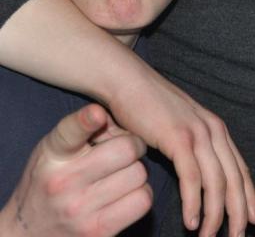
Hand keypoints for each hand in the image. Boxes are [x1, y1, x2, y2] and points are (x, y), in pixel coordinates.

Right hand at [0, 104, 151, 236]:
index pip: (70, 132)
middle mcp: (64, 182)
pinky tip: (127, 193)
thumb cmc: (51, 179)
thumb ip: (85, 129)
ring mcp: (80, 210)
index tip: (96, 114)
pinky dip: (142, 193)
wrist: (28, 233)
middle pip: (126, 149)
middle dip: (134, 145)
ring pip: (139, 174)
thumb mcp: (56, 150)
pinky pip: (142, 200)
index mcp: (53, 155)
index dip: (86, 120)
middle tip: (127, 150)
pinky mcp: (98, 232)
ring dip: (137, 171)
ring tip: (123, 173)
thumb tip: (125, 120)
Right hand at [109, 66, 254, 236]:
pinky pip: (192, 176)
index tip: (254, 220)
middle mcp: (213, 130)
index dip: (249, 196)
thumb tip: (201, 175)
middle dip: (238, 212)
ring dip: (215, 214)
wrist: (130, 82)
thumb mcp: (180, 129)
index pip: (240, 169)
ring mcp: (198, 133)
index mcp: (216, 129)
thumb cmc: (150, 109)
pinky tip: (191, 222)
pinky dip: (193, 202)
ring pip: (216, 182)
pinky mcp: (178, 137)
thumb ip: (194, 148)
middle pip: (234, 179)